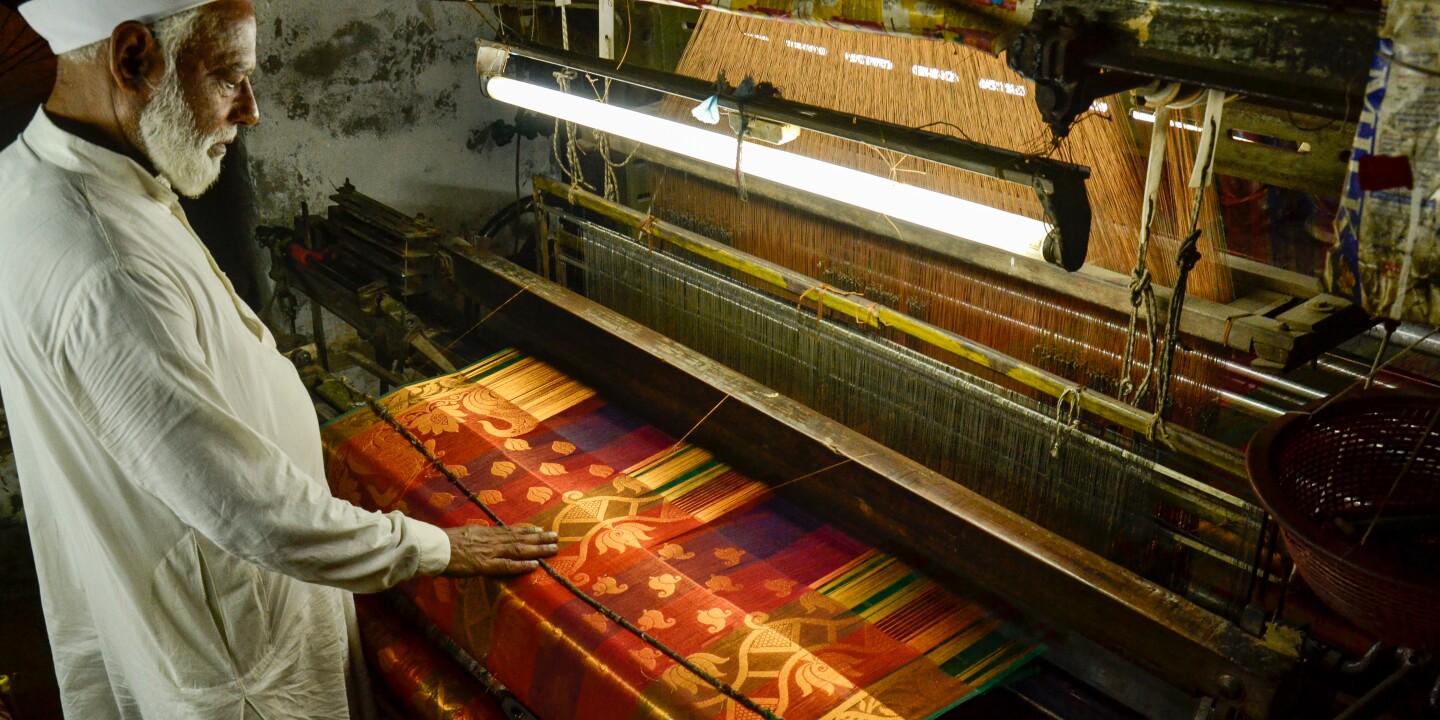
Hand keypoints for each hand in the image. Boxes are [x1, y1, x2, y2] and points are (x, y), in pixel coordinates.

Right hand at [440, 525, 558, 576]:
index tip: (540, 530)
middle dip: (539, 539)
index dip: (526, 531)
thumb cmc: (442, 543)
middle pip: (519, 538)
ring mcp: (489, 552)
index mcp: (484, 533)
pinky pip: (507, 566)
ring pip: (519, 549)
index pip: (510, 531)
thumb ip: (475, 537)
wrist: (432, 547)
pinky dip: (522, 565)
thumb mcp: (462, 535)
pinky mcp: (485, 565)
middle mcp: (491, 540)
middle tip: (556, 537)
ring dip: (538, 549)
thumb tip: (480, 538)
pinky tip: (535, 565)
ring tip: (553, 548)